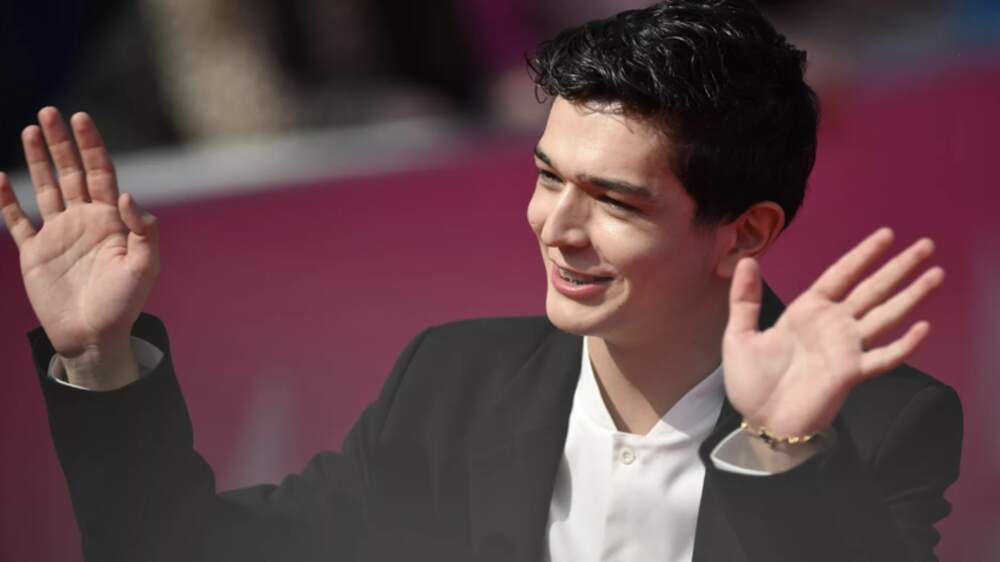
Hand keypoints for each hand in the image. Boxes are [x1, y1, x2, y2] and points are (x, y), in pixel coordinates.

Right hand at [0, 107, 159, 388]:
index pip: (102, 173)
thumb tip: (129, 196)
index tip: (81, 119)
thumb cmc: (124, 304)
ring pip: (45, 188)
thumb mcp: (145, 267)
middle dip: (62, 143)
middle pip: (72, 172)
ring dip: (37, 160)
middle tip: (51, 112)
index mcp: (112, 220)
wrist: (94, 336)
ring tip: (31, 130)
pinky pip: (17, 221)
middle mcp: (85, 220)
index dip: (92, 146)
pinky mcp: (35, 252)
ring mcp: (59, 234)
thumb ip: (143, 231)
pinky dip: (6, 200)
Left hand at [722, 228, 942, 437]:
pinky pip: (883, 357)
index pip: (841, 275)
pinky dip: (903, 344)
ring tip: (937, 274)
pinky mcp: (851, 374)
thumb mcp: (740, 335)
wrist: (760, 421)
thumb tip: (747, 260)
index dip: (863, 255)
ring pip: (886, 315)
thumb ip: (744, 299)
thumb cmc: (750, 382)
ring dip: (912, 296)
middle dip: (899, 267)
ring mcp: (846, 349)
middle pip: (872, 289)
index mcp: (807, 312)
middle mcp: (833, 325)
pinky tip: (923, 328)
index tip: (886, 234)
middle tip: (926, 244)